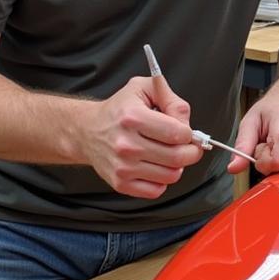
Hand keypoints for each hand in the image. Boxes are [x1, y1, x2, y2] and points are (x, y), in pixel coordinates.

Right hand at [79, 75, 203, 197]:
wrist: (87, 131)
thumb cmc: (119, 109)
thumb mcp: (142, 88)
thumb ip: (170, 98)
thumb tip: (186, 122)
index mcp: (133, 117)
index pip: (178, 133)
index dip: (189, 133)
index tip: (185, 132)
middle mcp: (126, 144)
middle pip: (177, 157)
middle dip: (191, 152)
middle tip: (189, 146)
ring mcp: (123, 167)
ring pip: (170, 176)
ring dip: (177, 166)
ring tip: (169, 154)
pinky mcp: (120, 183)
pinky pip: (156, 190)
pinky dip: (162, 181)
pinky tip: (156, 167)